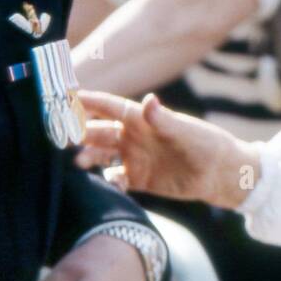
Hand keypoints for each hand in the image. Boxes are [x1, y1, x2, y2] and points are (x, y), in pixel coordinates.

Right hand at [74, 91, 257, 209]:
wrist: (220, 174)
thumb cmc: (206, 144)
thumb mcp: (185, 131)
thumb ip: (163, 119)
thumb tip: (149, 99)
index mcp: (141, 120)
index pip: (109, 107)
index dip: (89, 101)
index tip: (67, 96)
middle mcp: (133, 137)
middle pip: (99, 131)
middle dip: (79, 131)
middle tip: (60, 137)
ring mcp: (134, 158)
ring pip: (101, 155)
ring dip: (87, 157)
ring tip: (77, 163)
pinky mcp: (139, 179)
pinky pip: (115, 179)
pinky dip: (108, 181)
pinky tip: (106, 184)